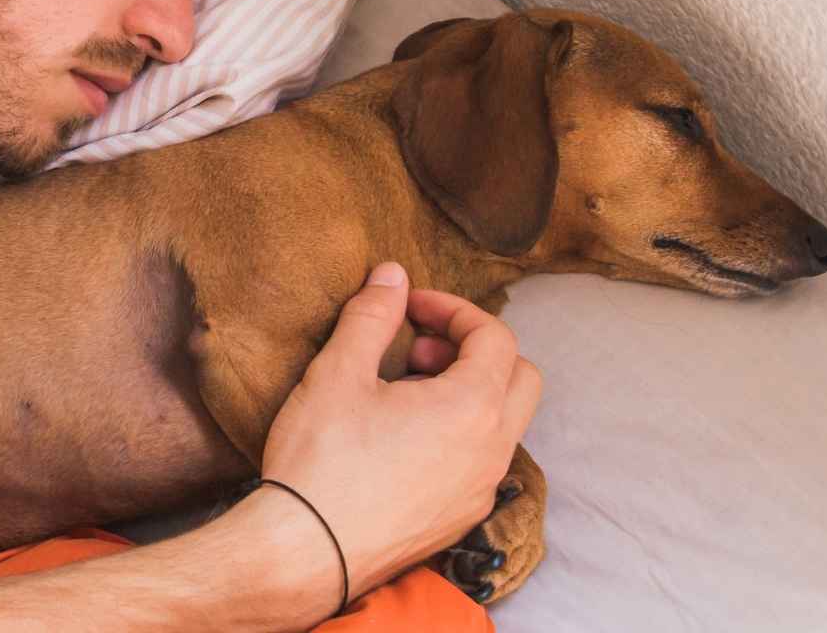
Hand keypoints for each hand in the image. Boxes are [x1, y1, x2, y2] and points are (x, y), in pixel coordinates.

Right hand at [256, 262, 540, 597]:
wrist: (305, 552)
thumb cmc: (322, 460)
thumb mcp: (338, 372)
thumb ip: (371, 316)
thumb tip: (391, 275)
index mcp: (472, 407)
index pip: (496, 336)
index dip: (454, 309)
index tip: (409, 307)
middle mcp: (491, 450)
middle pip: (521, 378)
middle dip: (475, 350)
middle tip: (419, 349)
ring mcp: (479, 489)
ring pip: (503, 423)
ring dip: (469, 392)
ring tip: (403, 393)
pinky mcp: (460, 518)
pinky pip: (481, 462)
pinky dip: (459, 433)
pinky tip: (402, 438)